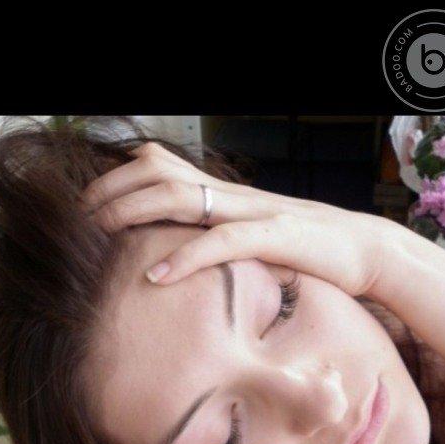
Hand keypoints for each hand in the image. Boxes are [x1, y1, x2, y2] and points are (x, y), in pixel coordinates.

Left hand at [84, 141, 389, 297]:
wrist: (363, 252)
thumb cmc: (304, 251)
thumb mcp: (250, 239)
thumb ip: (214, 237)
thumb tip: (175, 254)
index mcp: (224, 194)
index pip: (161, 168)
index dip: (119, 178)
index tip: (88, 205)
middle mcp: (232, 195)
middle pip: (160, 173)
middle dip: (113, 190)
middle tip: (81, 216)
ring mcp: (253, 211)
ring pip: (182, 196)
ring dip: (134, 210)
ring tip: (101, 231)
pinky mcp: (276, 236)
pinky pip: (222, 240)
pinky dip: (185, 258)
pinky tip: (154, 276)